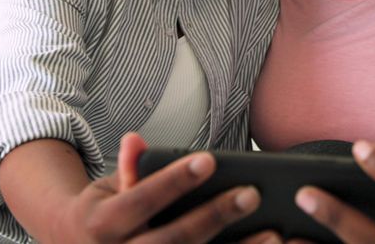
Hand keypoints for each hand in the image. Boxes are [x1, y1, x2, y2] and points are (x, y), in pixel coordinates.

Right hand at [45, 133, 274, 243]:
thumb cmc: (105, 213)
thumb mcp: (106, 188)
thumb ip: (128, 170)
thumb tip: (135, 140)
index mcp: (101, 225)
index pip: (141, 200)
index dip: (174, 181)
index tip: (208, 160)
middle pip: (171, 240)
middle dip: (213, 217)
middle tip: (251, 193)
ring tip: (273, 234)